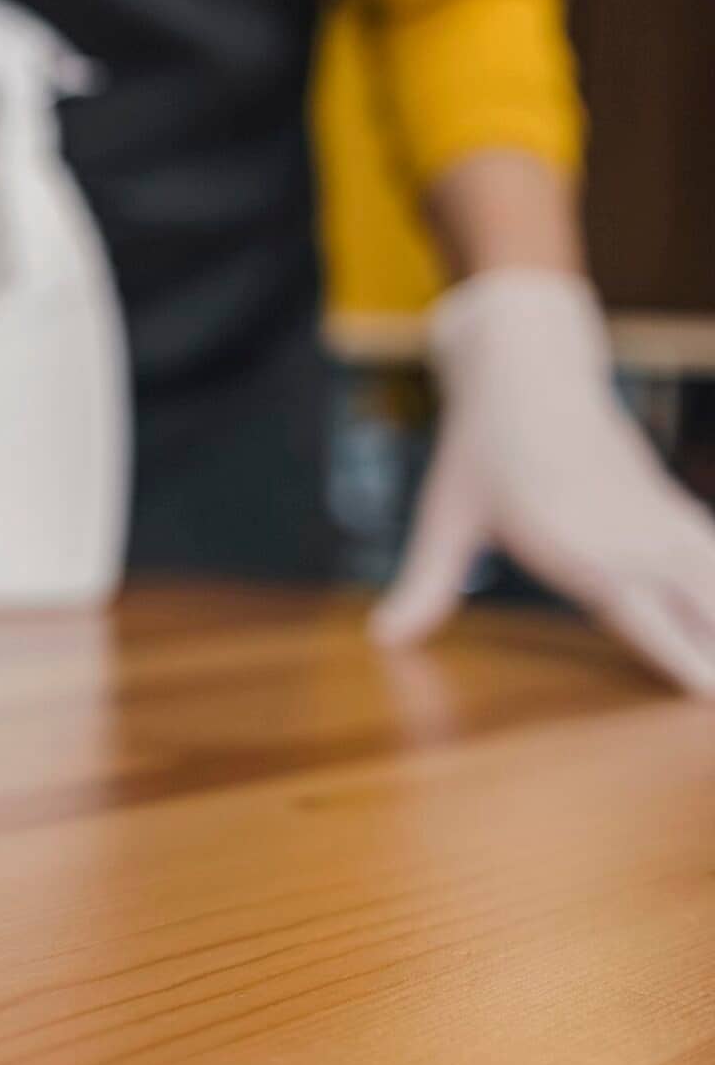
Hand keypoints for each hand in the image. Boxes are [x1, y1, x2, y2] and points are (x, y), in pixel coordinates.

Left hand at [372, 270, 714, 693]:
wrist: (527, 369)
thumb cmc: (481, 447)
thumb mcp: (445, 517)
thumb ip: (426, 585)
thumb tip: (382, 636)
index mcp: (577, 546)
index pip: (640, 617)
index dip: (678, 658)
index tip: (709, 695)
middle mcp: (629, 535)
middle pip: (701, 603)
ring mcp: (654, 516)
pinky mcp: (665, 500)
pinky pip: (712, 547)